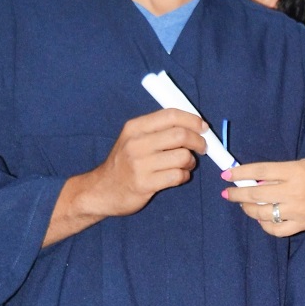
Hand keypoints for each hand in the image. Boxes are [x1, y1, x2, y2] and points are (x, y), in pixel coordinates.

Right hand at [47, 109, 208, 245]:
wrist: (101, 190)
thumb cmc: (124, 163)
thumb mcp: (133, 138)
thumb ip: (159, 129)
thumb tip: (194, 124)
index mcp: (135, 127)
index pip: (171, 115)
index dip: (192, 120)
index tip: (203, 127)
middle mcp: (136, 143)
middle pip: (180, 135)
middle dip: (198, 141)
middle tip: (202, 148)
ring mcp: (139, 164)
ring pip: (183, 157)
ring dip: (191, 162)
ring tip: (185, 164)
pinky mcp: (144, 184)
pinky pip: (177, 176)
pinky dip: (184, 176)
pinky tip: (178, 176)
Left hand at [221, 158, 304, 235]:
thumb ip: (283, 172)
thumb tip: (260, 180)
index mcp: (295, 171)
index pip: (260, 171)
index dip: (240, 173)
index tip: (226, 175)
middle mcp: (293, 191)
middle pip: (256, 194)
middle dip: (237, 194)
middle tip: (227, 193)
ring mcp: (297, 211)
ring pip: (262, 213)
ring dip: (248, 209)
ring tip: (243, 205)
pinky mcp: (302, 224)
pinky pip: (276, 229)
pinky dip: (265, 225)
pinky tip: (261, 220)